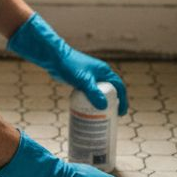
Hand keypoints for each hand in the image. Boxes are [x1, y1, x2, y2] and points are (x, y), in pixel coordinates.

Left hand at [7, 13, 128, 114]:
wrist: (54, 58)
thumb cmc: (70, 66)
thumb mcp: (83, 81)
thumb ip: (93, 93)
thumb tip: (104, 106)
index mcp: (104, 71)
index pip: (119, 86)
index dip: (122, 99)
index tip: (121, 112)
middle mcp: (99, 74)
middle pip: (110, 91)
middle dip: (113, 104)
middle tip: (112, 118)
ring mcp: (90, 78)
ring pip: (100, 93)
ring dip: (102, 104)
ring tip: (101, 117)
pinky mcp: (81, 81)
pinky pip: (90, 93)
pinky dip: (91, 102)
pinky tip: (88, 111)